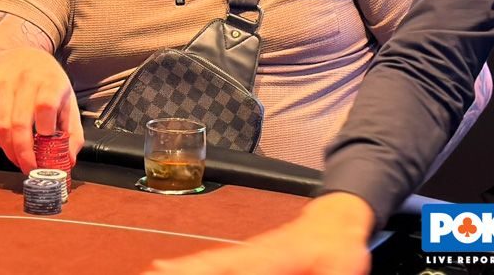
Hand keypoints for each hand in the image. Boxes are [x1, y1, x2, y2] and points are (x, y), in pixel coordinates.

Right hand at [0, 47, 83, 172]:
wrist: (22, 55)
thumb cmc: (49, 82)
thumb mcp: (68, 101)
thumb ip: (72, 132)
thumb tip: (68, 161)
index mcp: (51, 83)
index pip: (45, 106)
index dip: (45, 131)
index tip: (47, 150)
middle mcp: (27, 81)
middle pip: (19, 123)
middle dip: (23, 152)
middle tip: (29, 168)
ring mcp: (6, 85)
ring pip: (2, 125)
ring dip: (8, 150)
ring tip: (18, 159)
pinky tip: (5, 144)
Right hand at [143, 192, 373, 274]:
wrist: (333, 223)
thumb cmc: (336, 247)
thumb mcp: (339, 269)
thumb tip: (319, 273)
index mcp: (274, 255)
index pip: (240, 266)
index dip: (214, 269)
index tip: (181, 270)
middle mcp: (252, 253)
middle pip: (212, 262)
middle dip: (183, 269)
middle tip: (154, 271)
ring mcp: (245, 254)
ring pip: (207, 262)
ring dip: (181, 268)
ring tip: (154, 271)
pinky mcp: (244, 259)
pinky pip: (213, 263)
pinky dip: (190, 267)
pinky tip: (172, 270)